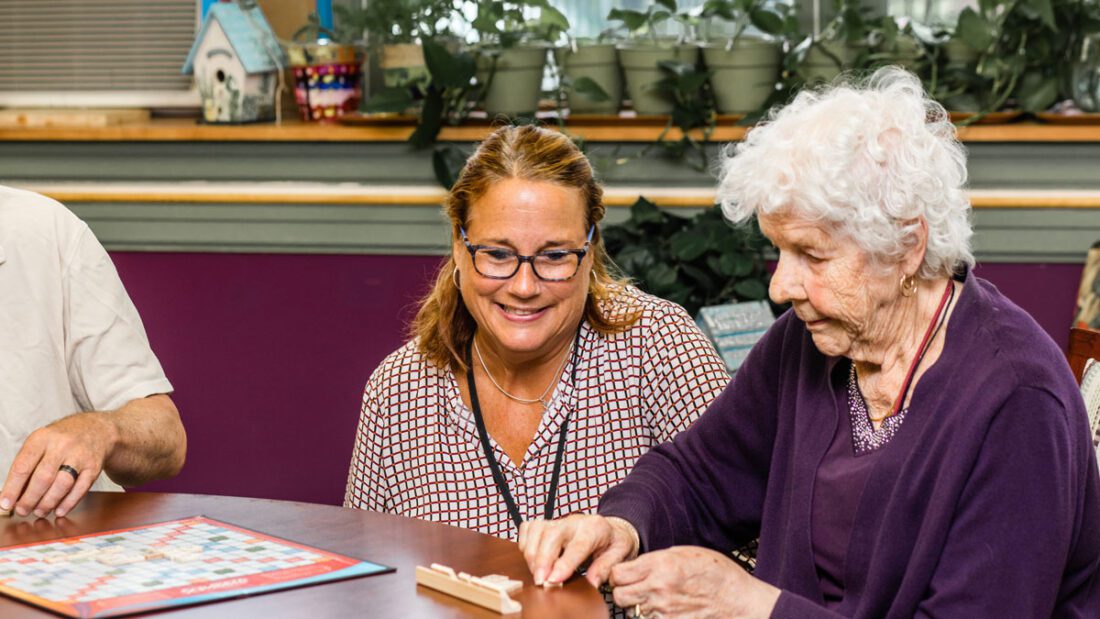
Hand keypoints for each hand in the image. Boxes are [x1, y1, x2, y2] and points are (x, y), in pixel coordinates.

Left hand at [1, 412, 117, 518]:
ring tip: (39, 511)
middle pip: (43, 477)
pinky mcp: (94, 467)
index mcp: (42, 438)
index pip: (23, 467)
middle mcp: (62, 445)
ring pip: (62, 484)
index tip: (5, 503)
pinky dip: (69, 503)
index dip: (12, 488)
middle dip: (30, 499)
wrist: (95, 429)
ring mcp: (80, 456)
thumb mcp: (40, 444)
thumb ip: (26, 466)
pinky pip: (81, 489)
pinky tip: (59, 510)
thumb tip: (11, 495)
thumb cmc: (60, 441)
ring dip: (48, 503)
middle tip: (22, 510)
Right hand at [519, 514, 639, 586]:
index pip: (577, 545)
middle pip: (552, 535)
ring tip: (537, 574)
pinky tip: (532, 558)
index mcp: (595, 528)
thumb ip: (606, 567)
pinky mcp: (546, 523)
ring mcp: (558, 521)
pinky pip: (528, 528)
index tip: (554, 580)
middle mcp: (574, 522)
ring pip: (537, 531)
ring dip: (532, 554)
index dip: (564, 564)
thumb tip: (592, 582)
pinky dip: (525, 544)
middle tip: (541, 582)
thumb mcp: (621, 554)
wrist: (611, 529)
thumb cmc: (614, 543)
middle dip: (543, 560)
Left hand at [609, 546, 779, 618]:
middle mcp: (659, 589)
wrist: (739, 601)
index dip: (618, 574)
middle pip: (619, 596)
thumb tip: (636, 566)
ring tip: (653, 598)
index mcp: (661, 565)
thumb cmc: (717, 572)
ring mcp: (664, 611)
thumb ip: (657, 559)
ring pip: (632, 611)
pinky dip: (651, 616)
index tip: (624, 573)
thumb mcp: (686, 553)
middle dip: (622, 591)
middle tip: (633, 587)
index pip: (618, 573)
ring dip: (637, 605)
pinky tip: (664, 609)